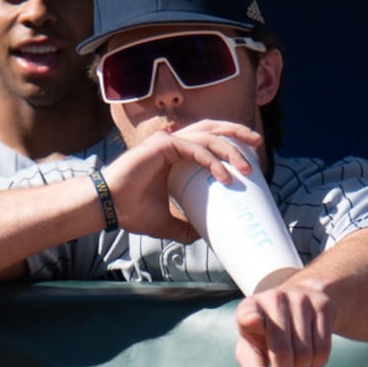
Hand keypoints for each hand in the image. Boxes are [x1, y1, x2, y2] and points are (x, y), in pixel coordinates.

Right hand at [100, 120, 262, 239]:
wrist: (109, 209)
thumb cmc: (132, 211)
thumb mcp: (167, 223)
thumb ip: (185, 227)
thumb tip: (202, 238)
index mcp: (175, 154)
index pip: (208, 140)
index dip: (230, 145)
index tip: (249, 160)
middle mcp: (172, 143)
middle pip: (212, 129)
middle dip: (237, 133)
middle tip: (259, 144)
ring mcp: (167, 141)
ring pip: (207, 136)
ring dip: (230, 148)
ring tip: (247, 167)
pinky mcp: (161, 145)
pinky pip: (194, 148)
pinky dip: (211, 160)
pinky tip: (224, 176)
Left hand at [233, 280, 334, 366]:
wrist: (299, 303)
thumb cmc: (268, 335)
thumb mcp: (255, 351)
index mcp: (249, 308)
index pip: (248, 314)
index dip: (250, 319)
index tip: (253, 322)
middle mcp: (274, 299)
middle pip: (281, 349)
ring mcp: (301, 299)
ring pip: (305, 353)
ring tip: (296, 364)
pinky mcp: (323, 306)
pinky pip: (324, 348)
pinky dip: (317, 363)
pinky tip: (311, 358)